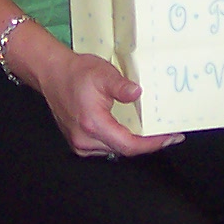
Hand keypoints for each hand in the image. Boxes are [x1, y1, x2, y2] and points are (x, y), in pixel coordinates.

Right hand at [26, 48, 184, 158]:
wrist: (52, 73)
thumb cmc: (76, 73)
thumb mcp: (103, 73)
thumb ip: (121, 86)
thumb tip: (138, 93)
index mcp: (93, 124)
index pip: (128, 144)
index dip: (152, 144)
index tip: (171, 137)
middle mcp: (85, 139)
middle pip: (124, 150)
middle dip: (148, 143)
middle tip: (169, 133)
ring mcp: (80, 143)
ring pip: (115, 150)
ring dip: (134, 143)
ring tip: (154, 133)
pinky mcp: (79, 142)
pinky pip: (106, 147)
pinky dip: (121, 141)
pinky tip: (133, 132)